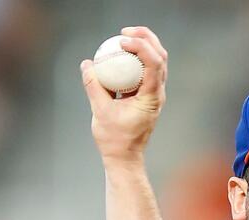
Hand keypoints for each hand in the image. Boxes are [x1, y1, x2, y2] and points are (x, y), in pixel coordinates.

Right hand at [80, 26, 168, 163]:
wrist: (124, 157)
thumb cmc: (115, 140)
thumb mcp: (100, 112)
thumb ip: (93, 86)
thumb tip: (87, 63)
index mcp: (152, 98)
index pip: (155, 64)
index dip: (141, 46)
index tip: (121, 40)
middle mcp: (158, 94)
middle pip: (160, 57)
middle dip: (146, 38)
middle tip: (124, 32)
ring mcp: (154, 94)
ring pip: (156, 62)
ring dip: (143, 45)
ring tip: (122, 38)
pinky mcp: (146, 95)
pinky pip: (145, 70)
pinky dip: (135, 58)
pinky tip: (119, 54)